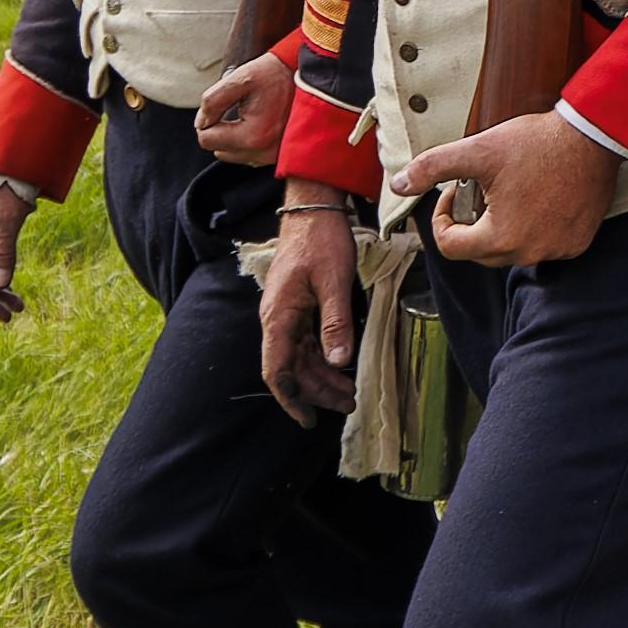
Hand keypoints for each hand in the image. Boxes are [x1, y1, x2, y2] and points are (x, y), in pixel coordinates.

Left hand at [192, 46, 291, 167]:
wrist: (308, 77)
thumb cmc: (273, 74)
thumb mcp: (239, 78)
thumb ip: (212, 101)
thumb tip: (201, 122)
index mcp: (252, 135)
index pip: (206, 140)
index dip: (207, 119)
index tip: (222, 103)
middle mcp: (263, 153)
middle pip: (218, 150)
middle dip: (220, 130)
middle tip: (235, 108)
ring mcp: (272, 157)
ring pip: (232, 155)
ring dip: (232, 138)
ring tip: (248, 115)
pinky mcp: (278, 156)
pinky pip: (248, 156)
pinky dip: (246, 142)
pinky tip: (258, 123)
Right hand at [254, 199, 361, 418]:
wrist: (313, 208)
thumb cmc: (321, 239)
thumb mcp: (334, 280)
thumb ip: (335, 321)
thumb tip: (337, 361)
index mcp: (279, 315)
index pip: (277, 369)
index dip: (291, 398)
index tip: (308, 419)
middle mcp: (277, 319)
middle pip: (292, 368)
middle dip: (317, 392)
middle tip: (349, 405)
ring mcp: (287, 313)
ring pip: (300, 358)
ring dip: (323, 378)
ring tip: (350, 393)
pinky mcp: (298, 307)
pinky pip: (307, 342)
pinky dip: (323, 359)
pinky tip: (341, 367)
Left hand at [409, 109, 620, 273]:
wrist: (593, 136)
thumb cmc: (538, 143)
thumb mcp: (477, 151)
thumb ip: (432, 168)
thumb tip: (399, 183)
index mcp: (501, 238)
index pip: (451, 246)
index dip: (442, 218)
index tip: (453, 194)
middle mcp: (530, 253)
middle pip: (481, 251)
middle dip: (472, 224)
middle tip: (480, 190)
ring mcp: (558, 250)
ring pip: (513, 249)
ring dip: (503, 227)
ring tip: (509, 192)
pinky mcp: (578, 242)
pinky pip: (544, 245)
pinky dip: (534, 229)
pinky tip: (537, 199)